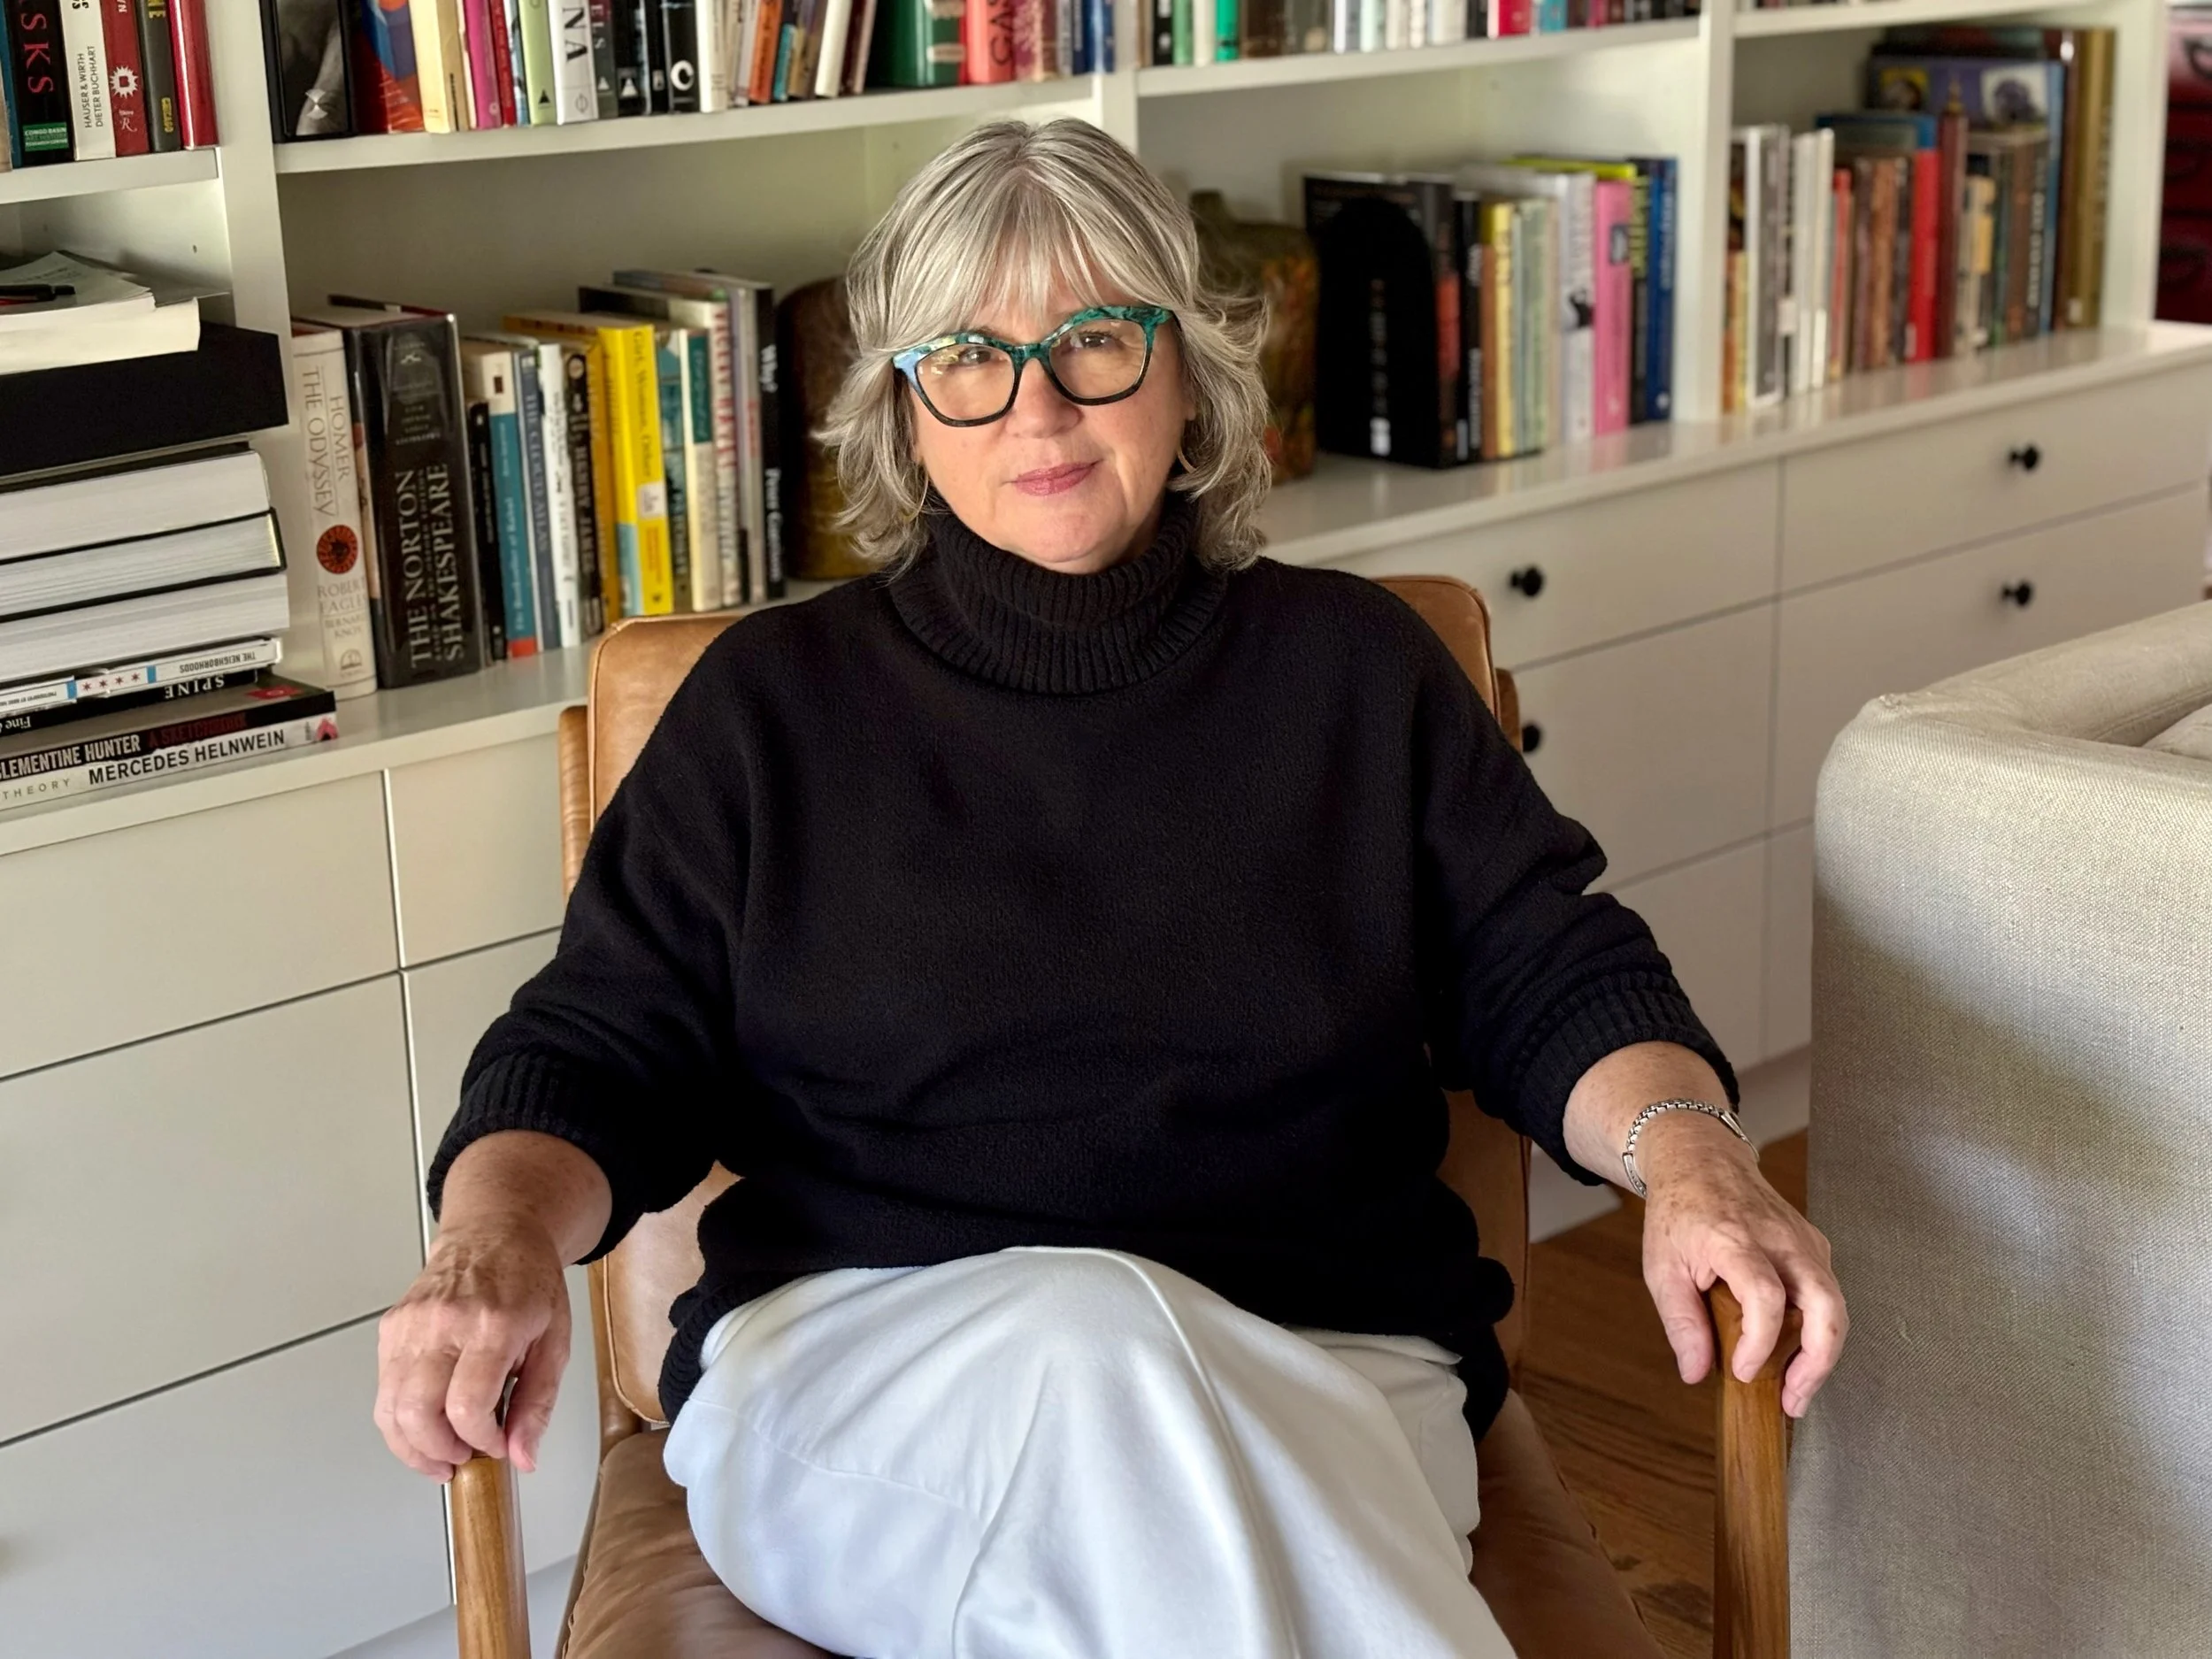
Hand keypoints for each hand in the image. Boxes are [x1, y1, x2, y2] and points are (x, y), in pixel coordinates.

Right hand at [374, 1220, 570, 1481]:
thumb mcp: (555, 1341)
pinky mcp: (390, 1327)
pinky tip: (427, 1423)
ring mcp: (410, 1324)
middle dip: (439, 1453)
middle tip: (463, 1458)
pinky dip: (400, 1419)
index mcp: (492, 1325)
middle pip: (417, 1414)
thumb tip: (522, 1456)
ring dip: (412, 1447)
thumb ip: (538, 1403)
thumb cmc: (530, 1281)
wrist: (496, 1232)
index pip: (466, 1406)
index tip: (495, 1447)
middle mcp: (443, 1323)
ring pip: (389, 1409)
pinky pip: (383, 1390)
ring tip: (442, 1453)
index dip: (480, 1441)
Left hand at [1635, 1112, 1846, 1418]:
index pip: (1765, 1296)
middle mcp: (1779, 1239)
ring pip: (1835, 1304)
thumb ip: (1680, 1321)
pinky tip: (1795, 1353)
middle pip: (1825, 1303)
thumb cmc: (1679, 1211)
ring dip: (1822, 1354)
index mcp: (1735, 1239)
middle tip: (1793, 1398)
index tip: (1742, 1371)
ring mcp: (1803, 1241)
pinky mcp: (1814, 1247)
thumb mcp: (1662, 1266)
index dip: (1760, 1342)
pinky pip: (1828, 1294)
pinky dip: (1819, 1331)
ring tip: (1795, 1389)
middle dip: (1817, 1360)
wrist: (1700, 1160)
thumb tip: (1695, 1371)